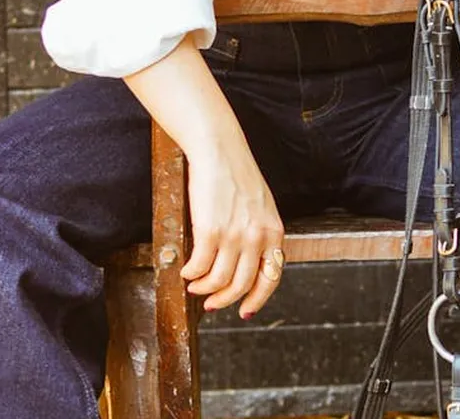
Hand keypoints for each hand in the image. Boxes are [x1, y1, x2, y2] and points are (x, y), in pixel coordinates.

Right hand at [123, 33, 284, 319]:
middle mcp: (257, 237)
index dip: (257, 298)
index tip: (245, 310)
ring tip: (195, 286)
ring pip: (219, 280)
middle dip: (225, 300)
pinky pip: (199, 266)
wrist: (219, 149)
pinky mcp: (210, 230)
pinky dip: (190, 274)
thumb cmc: (236, 174)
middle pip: (243, 284)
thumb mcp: (261, 206)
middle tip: (211, 304)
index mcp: (274, 231)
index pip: (271, 277)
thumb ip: (260, 233)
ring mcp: (234, 235)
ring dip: (204, 289)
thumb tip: (248, 261)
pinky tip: (185, 271)